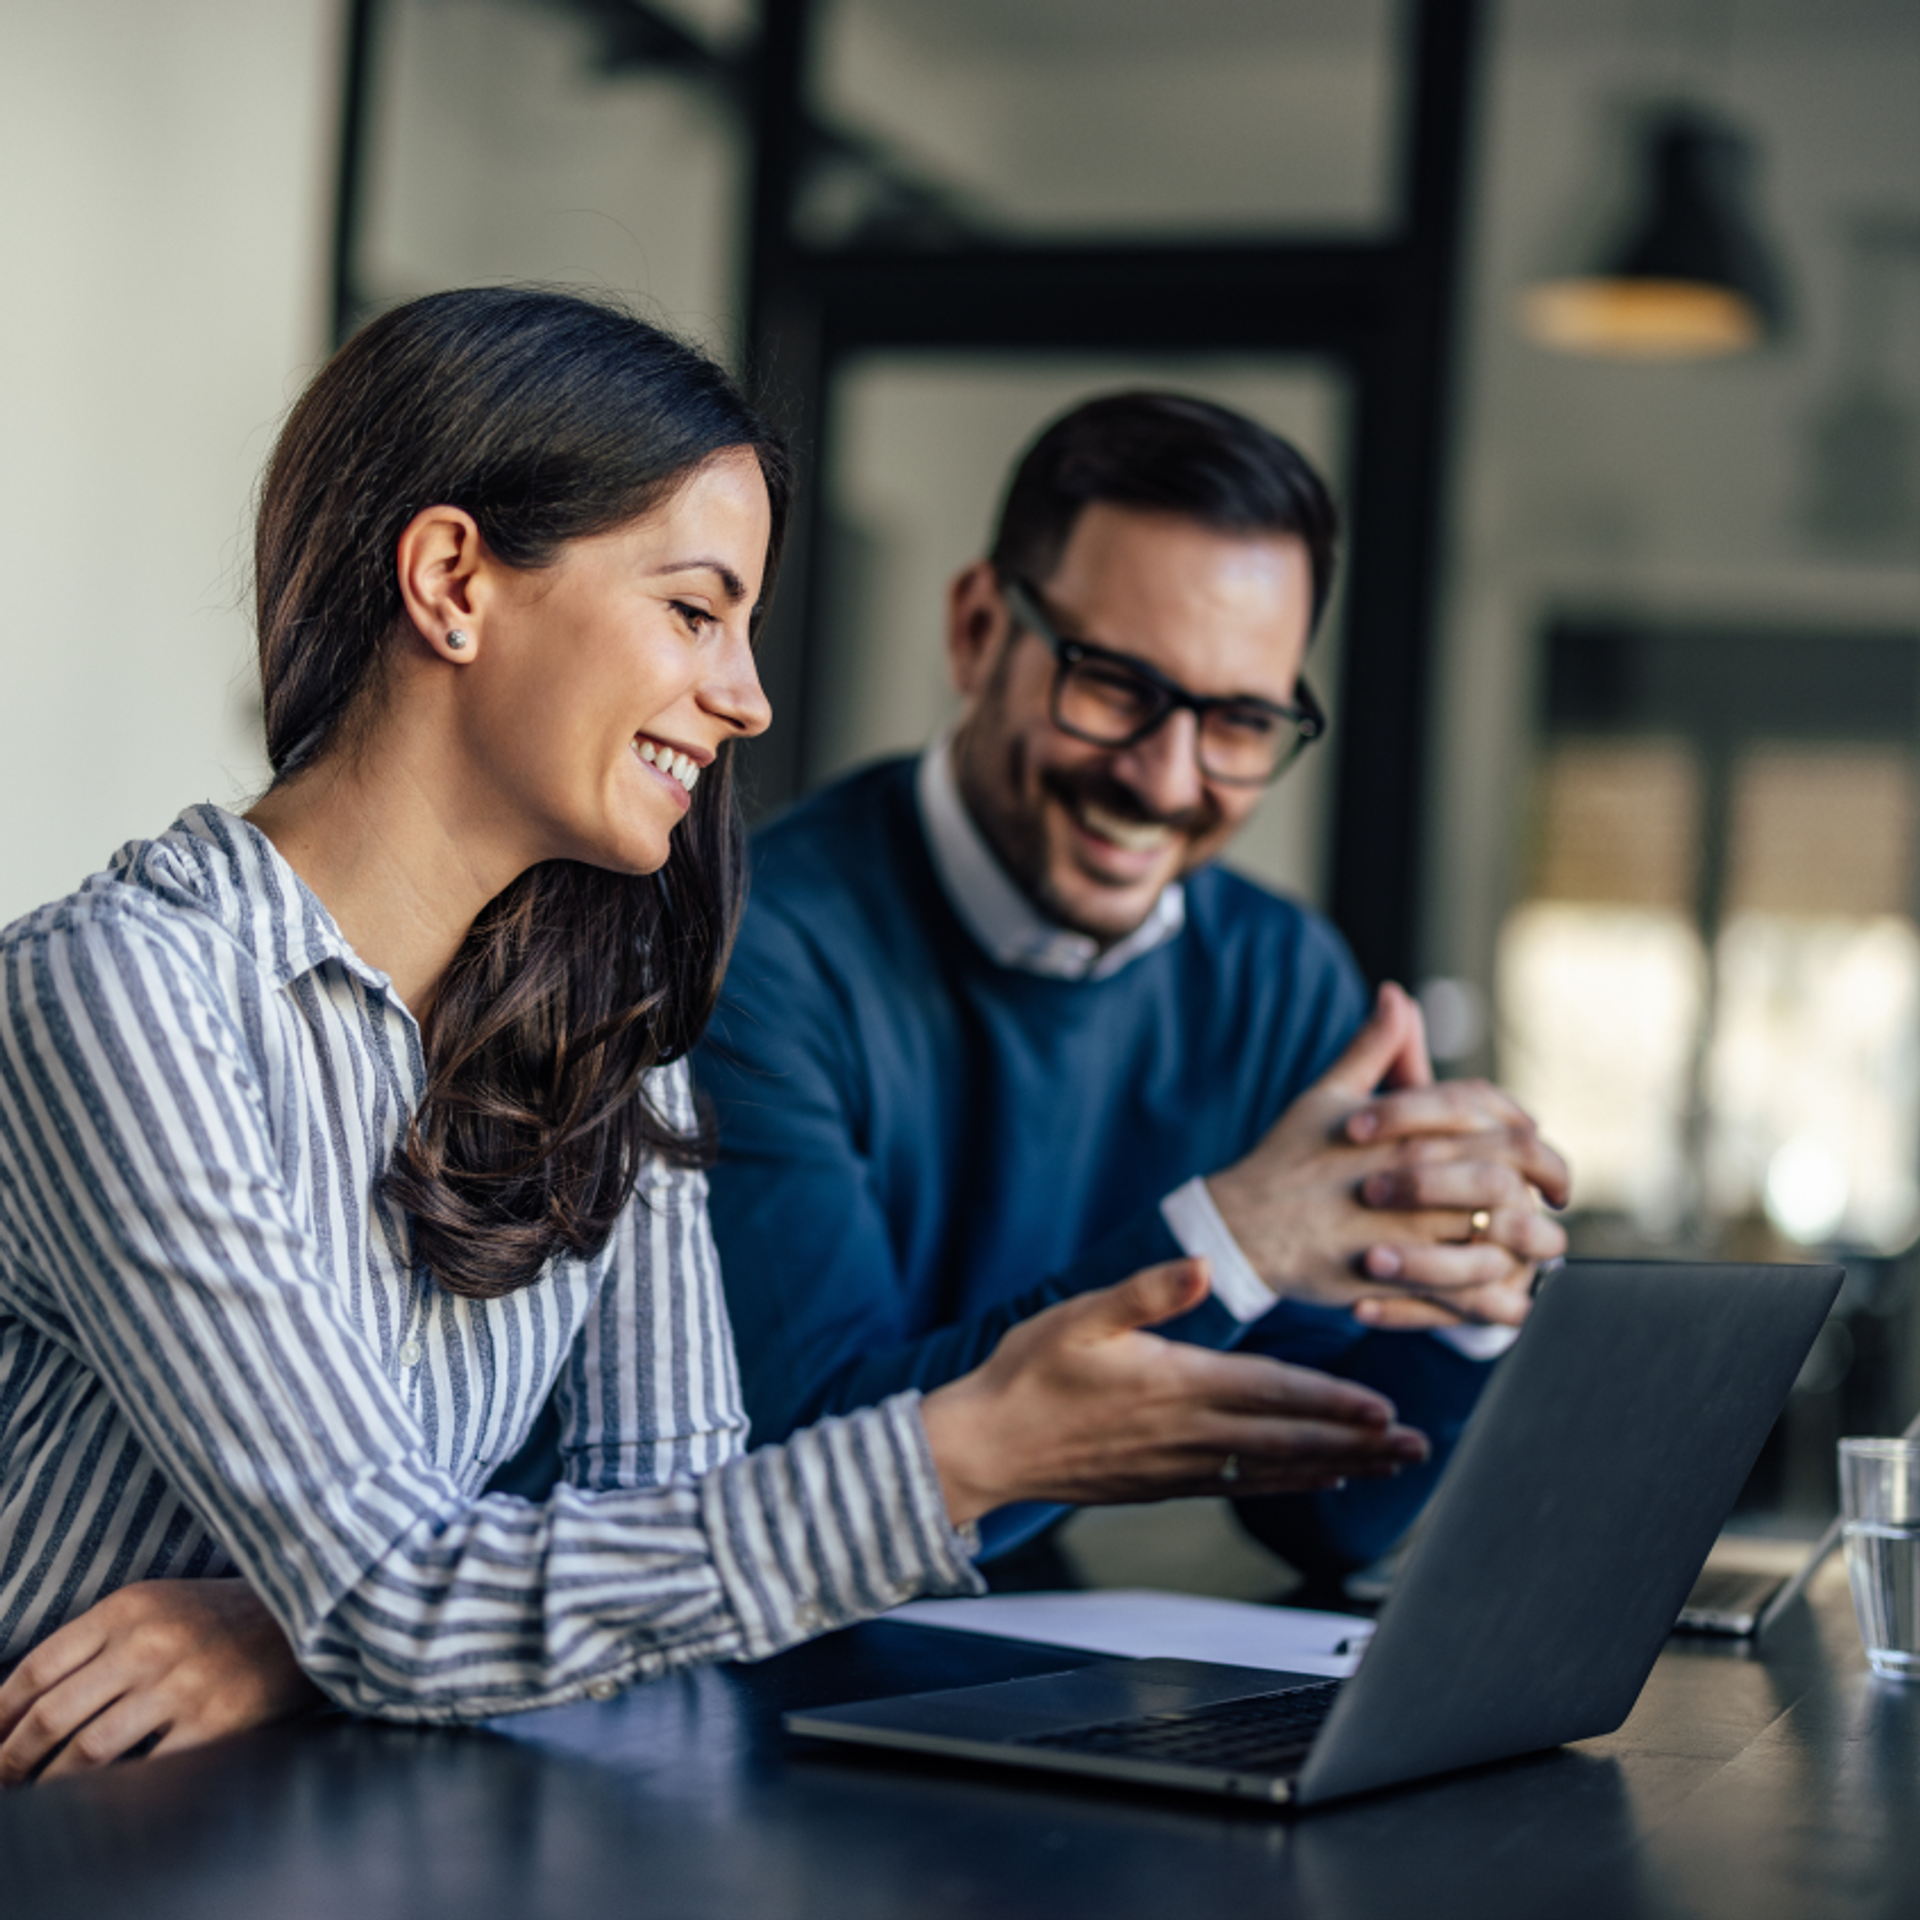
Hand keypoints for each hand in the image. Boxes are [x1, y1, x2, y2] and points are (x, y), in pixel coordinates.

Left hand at [0, 1579, 320, 1786]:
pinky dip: (109, 1793)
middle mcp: (150, 1643)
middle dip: (10, 1761)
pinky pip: (142, 1771)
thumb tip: (28, 1702)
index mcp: (129, 1608)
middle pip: (51, 1716)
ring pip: (86, 1751)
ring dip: (50, 1784)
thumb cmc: (228, 1615)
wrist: (314, 1614)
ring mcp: (183, 1684)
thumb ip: (101, 1641)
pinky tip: (96, 1801)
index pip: (36, 1669)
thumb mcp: (161, 1604)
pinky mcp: (214, 1722)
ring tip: (36, 1798)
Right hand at [920, 1259, 1429, 1525]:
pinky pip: (1243, 1487)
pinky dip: (1289, 1485)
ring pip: (1275, 1470)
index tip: (1385, 1409)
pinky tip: (1319, 1480)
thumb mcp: (1078, 1315)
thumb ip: (1144, 1291)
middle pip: (1290, 1442)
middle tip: (1417, 1448)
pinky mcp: (1165, 1485)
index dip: (1331, 1405)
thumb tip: (1198, 1266)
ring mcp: (1179, 1467)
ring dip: (1338, 1467)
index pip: (1272, 1395)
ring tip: (1391, 1466)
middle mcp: (1188, 1434)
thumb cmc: (1027, 1373)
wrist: (984, 1446)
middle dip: (1358, 1444)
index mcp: (1175, 1385)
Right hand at [1205, 983, 1569, 1329]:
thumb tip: (1396, 995)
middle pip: (1512, 1168)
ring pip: (1502, 1230)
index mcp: (1408, 1126)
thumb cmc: (1286, 1159)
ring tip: (1543, 1247)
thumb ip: (1373, 1047)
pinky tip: (1506, 1290)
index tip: (1537, 1140)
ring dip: (1533, 1240)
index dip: (1524, 1124)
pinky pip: (1470, 1290)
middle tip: (1558, 1196)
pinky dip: (1498, 1292)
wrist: (1243, 1227)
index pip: (1491, 1111)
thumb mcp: (1328, 1095)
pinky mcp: (1402, 1278)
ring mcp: (1412, 1227)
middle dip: (1549, 1180)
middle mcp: (1418, 1173)